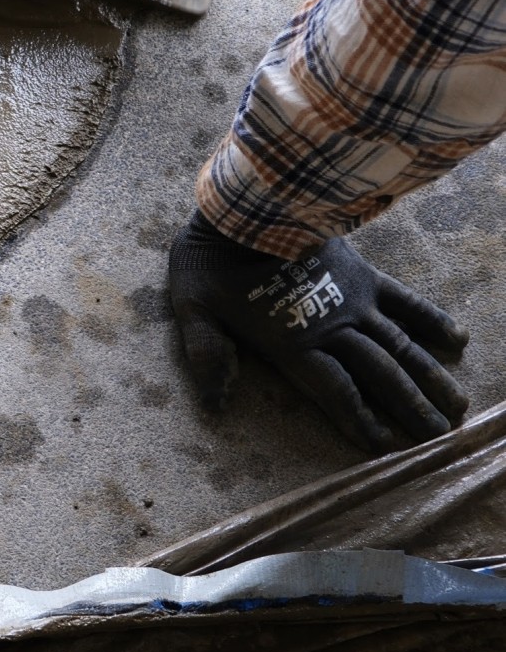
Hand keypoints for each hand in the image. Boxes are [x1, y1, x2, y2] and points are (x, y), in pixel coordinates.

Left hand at [168, 211, 468, 452]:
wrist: (244, 204)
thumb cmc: (211, 260)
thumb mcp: (193, 309)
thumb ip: (208, 356)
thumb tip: (215, 406)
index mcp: (292, 342)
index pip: (334, 391)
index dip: (358, 419)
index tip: (384, 447)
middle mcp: (332, 326)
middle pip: (379, 374)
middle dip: (409, 408)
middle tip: (438, 437)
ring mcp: (353, 299)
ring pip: (401, 344)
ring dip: (429, 376)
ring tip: (455, 408)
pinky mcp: (363, 272)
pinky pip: (404, 299)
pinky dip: (431, 318)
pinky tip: (458, 340)